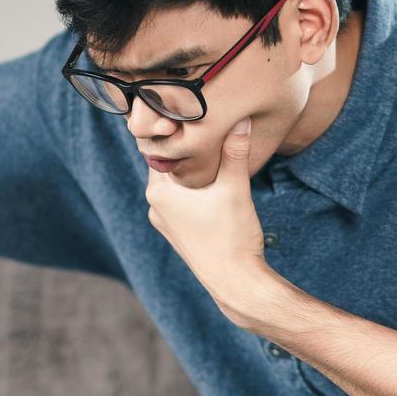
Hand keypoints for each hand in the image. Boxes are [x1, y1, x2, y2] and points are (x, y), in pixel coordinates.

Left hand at [144, 117, 268, 314]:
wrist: (236, 282)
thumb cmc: (232, 237)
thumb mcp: (235, 188)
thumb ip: (235, 152)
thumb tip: (242, 120)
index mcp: (158, 191)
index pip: (159, 147)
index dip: (174, 129)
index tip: (189, 113)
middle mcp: (154, 204)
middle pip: (168, 163)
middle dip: (186, 148)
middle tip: (203, 124)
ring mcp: (164, 220)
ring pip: (175, 182)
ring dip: (191, 168)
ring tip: (210, 148)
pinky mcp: (178, 231)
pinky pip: (181, 199)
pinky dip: (193, 187)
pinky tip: (212, 179)